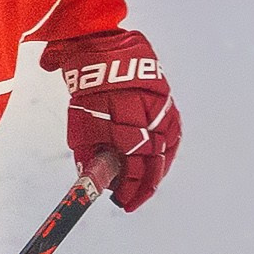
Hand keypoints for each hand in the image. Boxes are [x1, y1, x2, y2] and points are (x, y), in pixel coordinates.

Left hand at [46, 29, 179, 209]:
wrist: (104, 50)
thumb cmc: (88, 87)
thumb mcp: (80, 122)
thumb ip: (88, 153)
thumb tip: (93, 178)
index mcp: (126, 128)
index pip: (133, 171)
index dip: (128, 191)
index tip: (122, 202)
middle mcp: (149, 122)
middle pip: (152, 165)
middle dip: (142, 187)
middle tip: (131, 200)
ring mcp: (162, 112)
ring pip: (167, 151)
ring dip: (156, 171)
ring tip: (145, 185)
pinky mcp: (168, 103)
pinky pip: (173, 134)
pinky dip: (167, 151)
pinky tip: (159, 161)